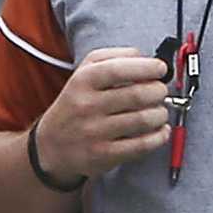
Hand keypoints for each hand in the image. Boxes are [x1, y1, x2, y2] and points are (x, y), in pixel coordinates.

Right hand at [34, 47, 170, 180]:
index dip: (147, 67)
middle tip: (159, 92)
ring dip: (161, 114)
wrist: (51, 145)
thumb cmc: (75, 104)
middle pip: (138, 95)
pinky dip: (159, 136)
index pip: (119, 69)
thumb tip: (147, 59)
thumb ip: (114, 58)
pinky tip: (159, 130)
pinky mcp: (104, 155)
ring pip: (144, 120)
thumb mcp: (84, 72)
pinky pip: (142, 145)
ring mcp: (95, 132)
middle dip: (159, 91)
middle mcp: (87, 106)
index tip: (160, 69)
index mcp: (83, 81)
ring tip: (158, 111)